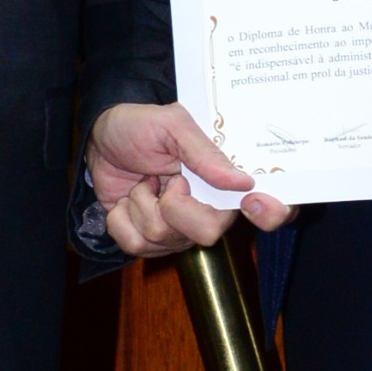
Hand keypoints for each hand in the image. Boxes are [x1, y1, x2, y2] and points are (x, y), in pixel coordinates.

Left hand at [87, 99, 291, 257]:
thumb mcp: (172, 125)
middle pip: (208, 232)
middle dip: (175, 205)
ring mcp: (178, 230)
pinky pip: (136, 245)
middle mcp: (208, 210)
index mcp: (225, 181)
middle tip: (166, 178)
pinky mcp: (146, 240)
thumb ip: (206, 153)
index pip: (269, 210)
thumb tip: (243, 181)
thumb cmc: (140, 126)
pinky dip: (121, 219)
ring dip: (142, 203)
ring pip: (165, 238)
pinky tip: (126, 200)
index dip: (271, 214)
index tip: (252, 203)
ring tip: (143, 180)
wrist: (100, 138)